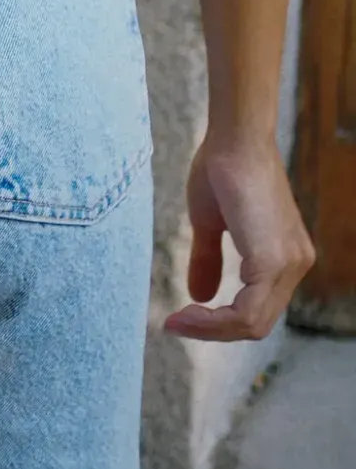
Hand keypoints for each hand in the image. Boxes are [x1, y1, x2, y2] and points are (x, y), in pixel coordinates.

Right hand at [163, 131, 314, 341]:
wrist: (234, 138)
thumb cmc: (220, 168)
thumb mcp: (209, 222)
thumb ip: (209, 259)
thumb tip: (198, 296)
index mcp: (282, 257)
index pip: (256, 309)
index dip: (218, 323)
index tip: (179, 319)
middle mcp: (294, 265)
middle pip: (256, 323)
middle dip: (212, 331)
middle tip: (175, 324)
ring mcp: (290, 264)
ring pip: (253, 322)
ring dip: (211, 329)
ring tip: (178, 321)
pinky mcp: (275, 261)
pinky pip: (248, 310)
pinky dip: (217, 320)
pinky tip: (190, 311)